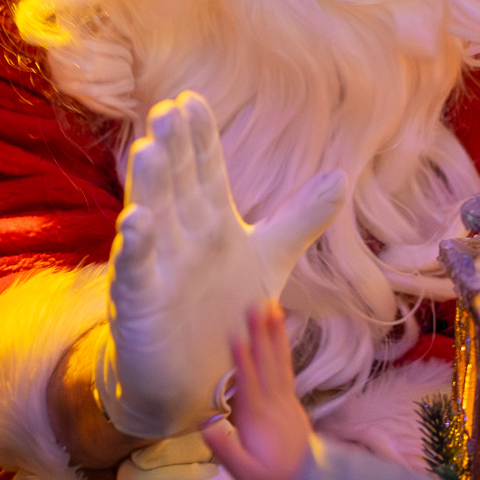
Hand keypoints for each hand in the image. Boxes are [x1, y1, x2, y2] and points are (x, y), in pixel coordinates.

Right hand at [99, 93, 343, 440]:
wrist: (194, 379)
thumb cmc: (225, 311)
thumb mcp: (270, 258)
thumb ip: (302, 218)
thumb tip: (342, 176)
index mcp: (211, 220)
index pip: (205, 170)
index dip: (199, 138)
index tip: (191, 100)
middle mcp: (181, 235)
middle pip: (178, 184)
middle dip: (173, 150)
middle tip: (167, 110)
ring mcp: (159, 266)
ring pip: (153, 217)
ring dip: (150, 186)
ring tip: (148, 149)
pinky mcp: (141, 301)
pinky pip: (137, 270)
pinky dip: (137, 248)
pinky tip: (136, 221)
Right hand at [203, 301, 312, 479]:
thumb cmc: (269, 478)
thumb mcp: (244, 474)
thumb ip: (225, 450)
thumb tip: (205, 426)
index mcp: (258, 419)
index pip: (249, 384)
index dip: (242, 360)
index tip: (236, 335)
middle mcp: (274, 404)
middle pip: (267, 364)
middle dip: (261, 334)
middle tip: (257, 306)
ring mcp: (285, 400)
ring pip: (279, 361)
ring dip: (275, 334)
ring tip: (273, 308)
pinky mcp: (291, 400)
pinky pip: (286, 367)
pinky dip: (283, 347)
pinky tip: (280, 332)